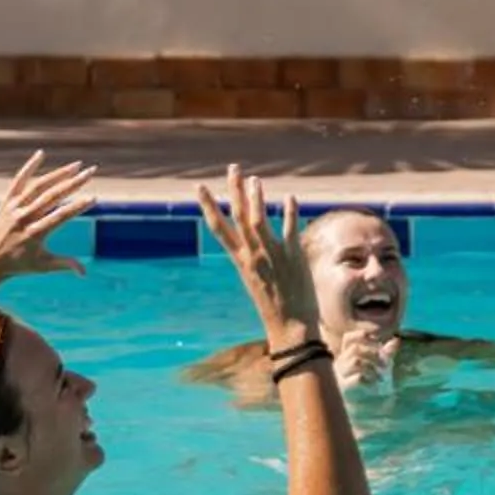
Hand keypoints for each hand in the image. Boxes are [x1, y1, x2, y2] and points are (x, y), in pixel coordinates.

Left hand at [0, 152, 94, 292]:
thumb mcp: (42, 266)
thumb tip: (84, 273)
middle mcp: (23, 218)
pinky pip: (18, 181)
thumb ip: (64, 265)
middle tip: (91, 172)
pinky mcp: (6, 202)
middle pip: (52, 196)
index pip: (60, 217)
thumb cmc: (17, 265)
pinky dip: (29, 167)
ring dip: (58, 174)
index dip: (77, 207)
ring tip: (77, 165)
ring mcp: (14, 208)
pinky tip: (41, 154)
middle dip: (73, 183)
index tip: (93, 197)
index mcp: (34, 235)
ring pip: (38, 186)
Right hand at [196, 166, 317, 346]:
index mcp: (240, 261)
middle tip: (233, 168)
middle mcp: (253, 255)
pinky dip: (289, 211)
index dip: (208, 205)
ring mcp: (272, 254)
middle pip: (238, 216)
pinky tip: (289, 197)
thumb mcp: (256, 278)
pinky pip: (289, 227)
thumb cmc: (273, 304)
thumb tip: (253, 239)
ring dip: (256, 197)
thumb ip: (254, 257)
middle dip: (234, 190)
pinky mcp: (293, 255)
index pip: (219, 228)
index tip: (200, 186)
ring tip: (254, 179)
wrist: (290, 326)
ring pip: (258, 219)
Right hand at [334, 331, 401, 390]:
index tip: (378, 340)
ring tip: (382, 376)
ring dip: (373, 367)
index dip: (360, 335)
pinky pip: (358, 377)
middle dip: (374, 353)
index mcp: (347, 354)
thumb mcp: (382, 364)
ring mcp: (341, 374)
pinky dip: (371, 379)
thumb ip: (387, 352)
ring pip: (356, 361)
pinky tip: (376, 383)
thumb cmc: (374, 379)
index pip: (348, 338)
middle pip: (355, 348)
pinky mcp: (345, 387)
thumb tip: (396, 340)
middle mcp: (341, 362)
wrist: (368, 404)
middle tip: (387, 364)